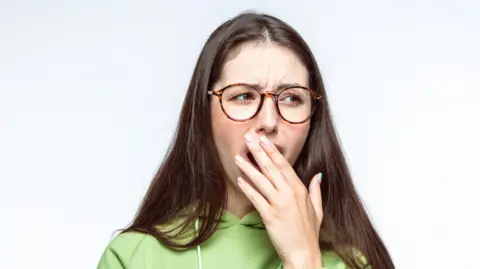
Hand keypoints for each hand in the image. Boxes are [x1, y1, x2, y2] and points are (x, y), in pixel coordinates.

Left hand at [234, 131, 323, 267]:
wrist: (303, 253)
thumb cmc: (309, 233)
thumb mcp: (318, 209)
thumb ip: (316, 190)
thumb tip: (318, 175)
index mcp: (300, 189)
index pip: (284, 165)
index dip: (272, 151)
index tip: (263, 139)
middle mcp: (289, 193)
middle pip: (271, 168)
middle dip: (258, 151)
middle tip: (248, 138)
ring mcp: (279, 204)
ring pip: (261, 180)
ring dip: (248, 167)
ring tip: (238, 157)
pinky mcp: (269, 215)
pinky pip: (256, 198)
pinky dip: (247, 188)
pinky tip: (239, 179)